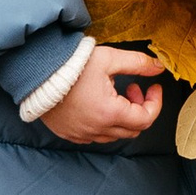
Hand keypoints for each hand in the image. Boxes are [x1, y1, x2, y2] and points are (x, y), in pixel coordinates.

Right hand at [43, 45, 166, 145]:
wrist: (36, 73)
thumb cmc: (71, 65)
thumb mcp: (108, 59)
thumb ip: (137, 63)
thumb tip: (159, 67)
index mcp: (110, 113)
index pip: (146, 119)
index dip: (155, 103)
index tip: (153, 87)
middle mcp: (97, 129)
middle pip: (132, 130)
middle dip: (139, 109)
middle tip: (132, 88)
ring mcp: (82, 134)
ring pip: (115, 134)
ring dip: (122, 117)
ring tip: (113, 93)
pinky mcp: (70, 134)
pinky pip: (95, 135)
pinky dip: (104, 123)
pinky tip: (97, 103)